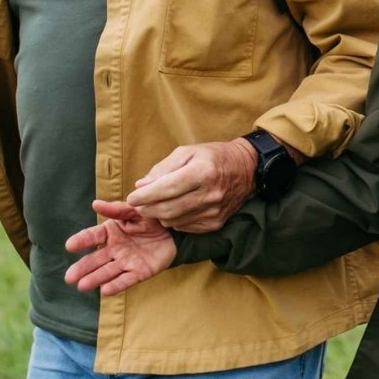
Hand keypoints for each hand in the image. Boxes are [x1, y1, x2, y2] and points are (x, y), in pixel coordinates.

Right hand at [65, 200, 176, 296]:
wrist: (174, 231)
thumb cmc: (151, 218)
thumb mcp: (136, 210)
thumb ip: (117, 209)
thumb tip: (95, 204)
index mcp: (112, 232)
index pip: (93, 236)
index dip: (82, 240)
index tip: (70, 246)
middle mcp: (115, 249)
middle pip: (96, 259)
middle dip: (83, 268)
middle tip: (69, 277)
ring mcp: (126, 262)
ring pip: (108, 271)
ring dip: (95, 278)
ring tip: (82, 286)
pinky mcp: (139, 272)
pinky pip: (127, 279)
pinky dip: (116, 285)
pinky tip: (105, 290)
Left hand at [125, 138, 258, 232]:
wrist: (247, 169)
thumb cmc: (213, 157)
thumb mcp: (188, 151)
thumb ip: (163, 168)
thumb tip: (141, 186)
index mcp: (203, 171)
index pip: (166, 188)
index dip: (145, 196)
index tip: (131, 198)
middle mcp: (210, 194)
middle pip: (168, 209)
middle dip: (147, 209)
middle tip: (138, 205)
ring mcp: (214, 211)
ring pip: (174, 221)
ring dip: (160, 215)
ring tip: (155, 206)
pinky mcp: (216, 223)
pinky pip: (185, 227)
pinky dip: (174, 220)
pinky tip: (174, 210)